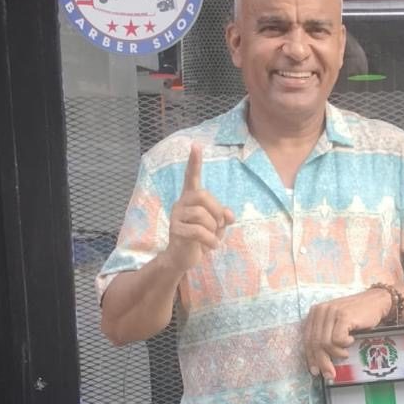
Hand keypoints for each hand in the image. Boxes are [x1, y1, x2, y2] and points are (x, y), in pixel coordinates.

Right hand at [164, 142, 233, 274]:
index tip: (196, 145)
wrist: (183, 258)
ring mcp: (176, 216)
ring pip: (201, 215)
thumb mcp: (216, 226)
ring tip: (213, 237)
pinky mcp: (176, 231)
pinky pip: (198, 232)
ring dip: (213, 228)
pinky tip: (212, 247)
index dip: (194, 162)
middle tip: (220, 225)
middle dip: (216, 210)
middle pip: (203, 195)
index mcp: (191, 198)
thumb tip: (228, 215)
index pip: (191, 176)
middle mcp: (181, 203)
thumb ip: (223, 216)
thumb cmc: (201, 238)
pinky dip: (211, 240)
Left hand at [305, 288, 393, 379]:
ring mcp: (332, 312)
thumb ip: (325, 336)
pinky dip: (345, 344)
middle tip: (330, 374)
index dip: (310, 357)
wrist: (376, 302)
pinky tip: (351, 340)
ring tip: (345, 353)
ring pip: (325, 343)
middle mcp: (321, 310)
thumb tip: (319, 361)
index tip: (315, 371)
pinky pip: (338, 339)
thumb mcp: (336, 323)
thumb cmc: (357, 316)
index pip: (307, 339)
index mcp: (315, 312)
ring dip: (336, 353)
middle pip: (315, 343)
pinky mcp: (343, 315)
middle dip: (322, 362)